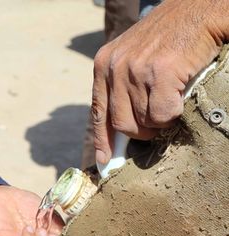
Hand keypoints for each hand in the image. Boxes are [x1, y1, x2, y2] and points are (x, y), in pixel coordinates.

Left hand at [92, 0, 227, 163]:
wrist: (198, 9)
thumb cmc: (170, 37)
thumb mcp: (132, 56)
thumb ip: (121, 85)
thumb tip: (117, 128)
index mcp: (103, 64)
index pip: (98, 111)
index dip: (102, 139)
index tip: (105, 160)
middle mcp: (114, 66)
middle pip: (121, 124)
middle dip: (141, 131)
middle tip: (159, 122)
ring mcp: (136, 69)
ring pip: (143, 122)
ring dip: (161, 120)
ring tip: (172, 100)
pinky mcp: (160, 73)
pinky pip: (162, 114)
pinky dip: (173, 114)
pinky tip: (180, 98)